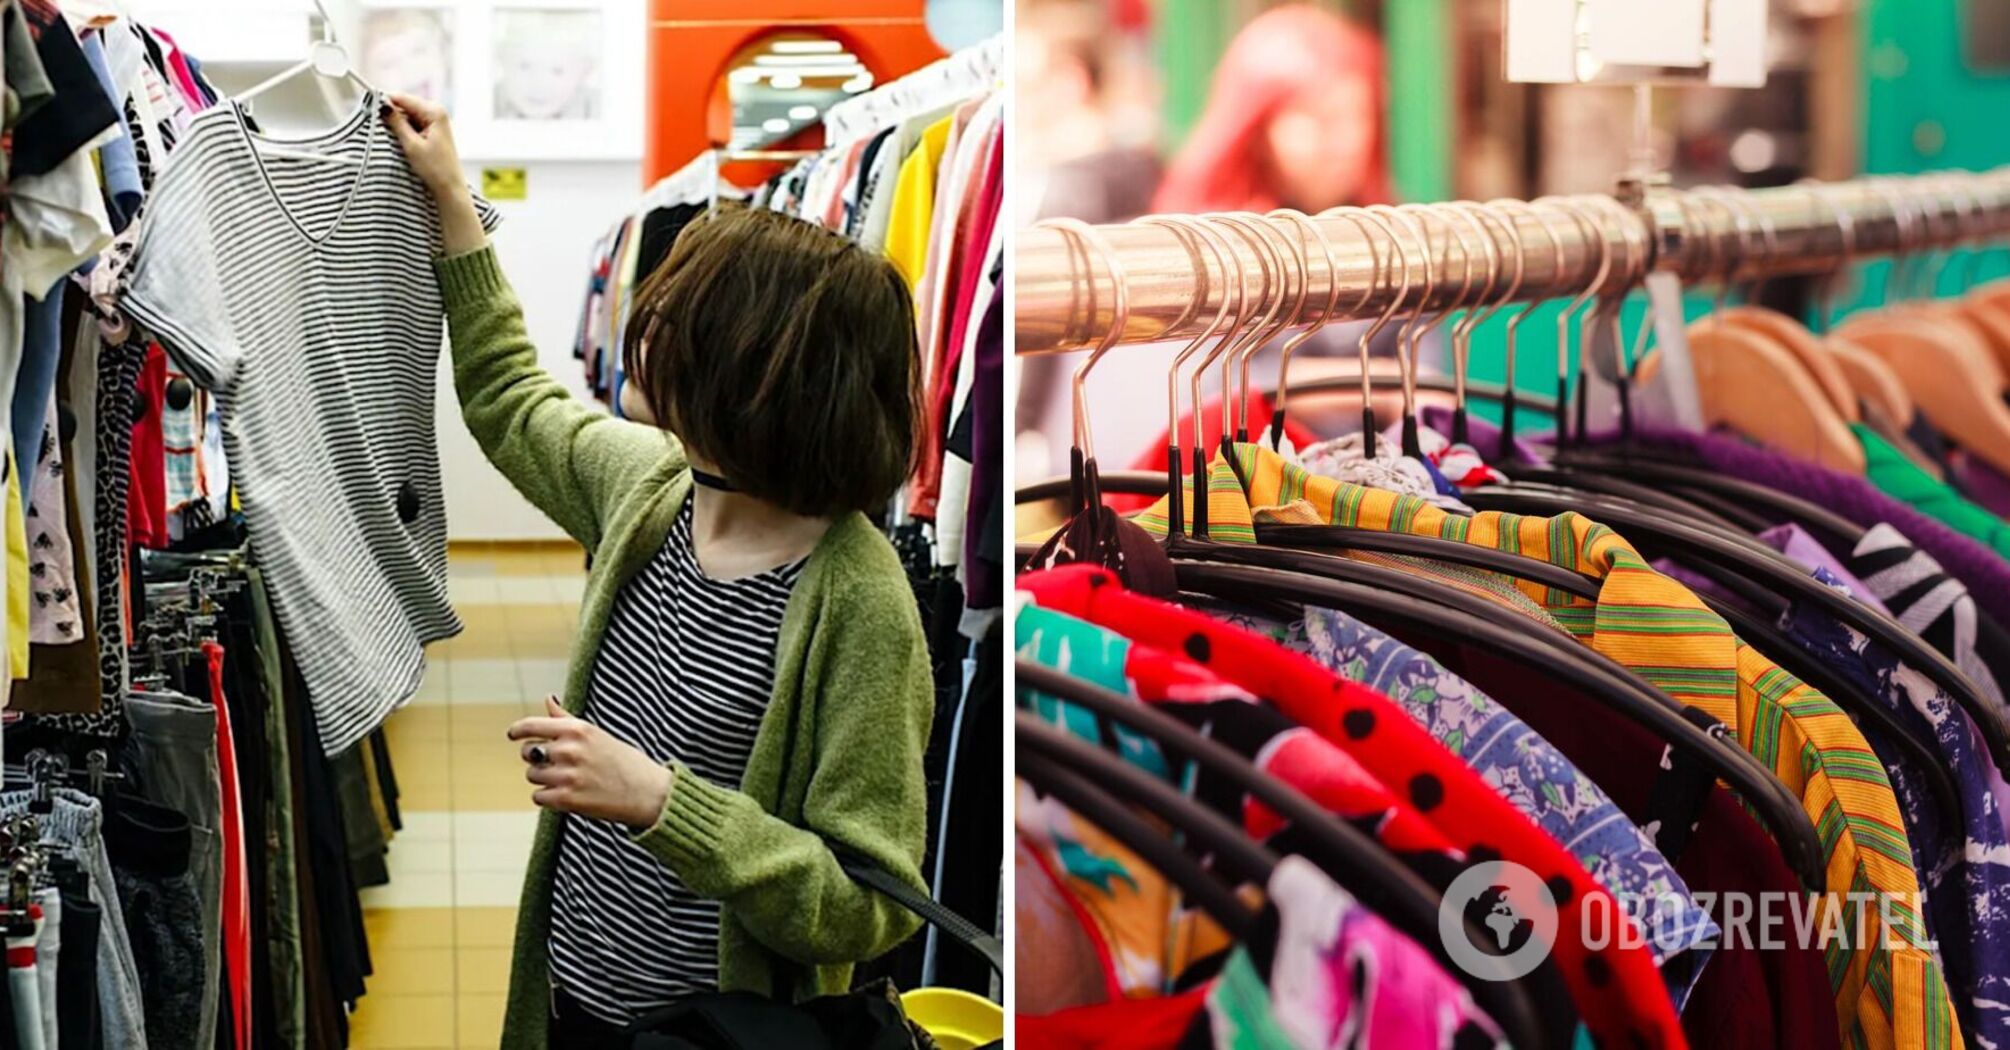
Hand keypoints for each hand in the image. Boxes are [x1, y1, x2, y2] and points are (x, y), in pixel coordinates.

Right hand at [383, 93, 464, 198]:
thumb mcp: (411, 144)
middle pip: (404, 105)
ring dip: (398, 124)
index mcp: (434, 111)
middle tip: (381, 129)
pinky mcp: (433, 130)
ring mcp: (436, 120)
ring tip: (395, 140)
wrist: (450, 188)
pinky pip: (413, 123)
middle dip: (392, 115)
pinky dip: (405, 130)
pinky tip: (403, 142)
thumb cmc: (435, 169)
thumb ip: (396, 123)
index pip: (402, 98)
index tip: (369, 109)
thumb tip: (382, 105)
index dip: (385, 102)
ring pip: (407, 115)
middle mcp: (437, 111)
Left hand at [507, 697, 672, 829]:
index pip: (530, 726)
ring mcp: (567, 775)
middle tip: (556, 764)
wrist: (648, 792)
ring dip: (544, 779)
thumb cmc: (623, 760)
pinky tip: (567, 794)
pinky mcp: (567, 800)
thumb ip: (566, 719)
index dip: (517, 731)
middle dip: (537, 759)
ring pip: (532, 776)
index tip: (513, 735)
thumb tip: (548, 698)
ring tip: (568, 780)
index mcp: (577, 729)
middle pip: (528, 753)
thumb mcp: (596, 733)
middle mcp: (570, 750)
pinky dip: (548, 797)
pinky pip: (538, 796)